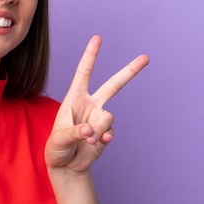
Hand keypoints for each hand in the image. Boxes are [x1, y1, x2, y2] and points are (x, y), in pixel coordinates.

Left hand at [45, 35, 149, 173]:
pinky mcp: (107, 132)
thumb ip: (74, 132)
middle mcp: (90, 104)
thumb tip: (91, 129)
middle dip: (130, 71)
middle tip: (146, 57)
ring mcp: (100, 118)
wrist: (66, 166)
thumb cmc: (56, 148)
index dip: (91, 55)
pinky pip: (110, 132)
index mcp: (75, 98)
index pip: (84, 73)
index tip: (98, 38)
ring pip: (108, 116)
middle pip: (113, 85)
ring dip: (98, 129)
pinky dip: (103, 138)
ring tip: (86, 139)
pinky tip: (95, 144)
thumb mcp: (58, 139)